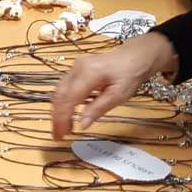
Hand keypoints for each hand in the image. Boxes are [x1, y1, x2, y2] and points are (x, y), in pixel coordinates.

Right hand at [49, 31, 175, 137]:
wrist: (135, 56)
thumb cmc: (130, 75)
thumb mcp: (119, 95)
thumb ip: (98, 108)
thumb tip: (81, 125)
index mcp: (88, 73)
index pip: (69, 99)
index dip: (62, 118)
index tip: (60, 135)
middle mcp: (77, 68)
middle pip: (60, 95)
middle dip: (56, 117)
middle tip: (58, 136)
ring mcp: (74, 66)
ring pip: (59, 91)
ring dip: (58, 110)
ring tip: (62, 128)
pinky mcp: (76, 69)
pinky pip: (64, 87)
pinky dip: (63, 102)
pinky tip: (67, 114)